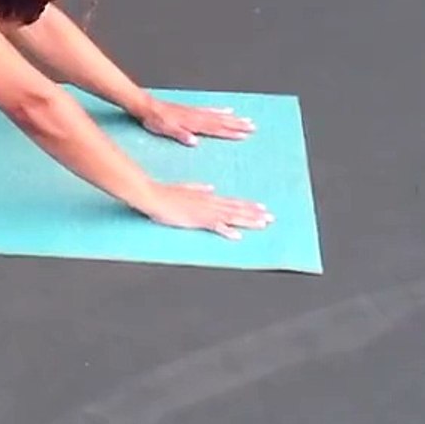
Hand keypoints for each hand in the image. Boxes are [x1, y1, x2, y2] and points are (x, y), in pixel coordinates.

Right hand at [129, 181, 272, 239]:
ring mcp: (204, 211)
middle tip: (271, 218)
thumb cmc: (165, 193)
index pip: (232, 202)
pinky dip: (227, 231)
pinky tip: (237, 236)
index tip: (261, 208)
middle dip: (255, 214)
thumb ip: (199, 188)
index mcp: (207, 196)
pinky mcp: (196, 219)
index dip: (248, 206)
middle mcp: (210, 203)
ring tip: (263, 224)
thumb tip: (211, 187)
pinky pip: (215, 226)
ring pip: (231, 216)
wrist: (153, 196)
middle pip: (237, 209)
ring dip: (248, 220)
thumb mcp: (185, 187)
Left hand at [134, 96, 253, 146]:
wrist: (147, 106)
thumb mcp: (165, 130)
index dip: (230, 132)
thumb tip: (194, 142)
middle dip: (237, 125)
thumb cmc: (155, 120)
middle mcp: (197, 116)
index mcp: (193, 123)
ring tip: (246, 120)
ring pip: (219, 115)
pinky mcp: (192, 109)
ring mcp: (195, 112)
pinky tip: (227, 110)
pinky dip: (220, 110)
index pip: (215, 128)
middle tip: (253, 127)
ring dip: (233, 118)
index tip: (244, 135)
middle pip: (222, 121)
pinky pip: (210, 109)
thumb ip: (180, 135)